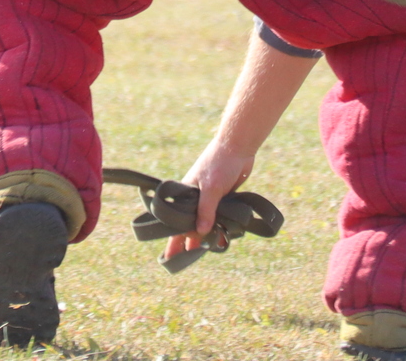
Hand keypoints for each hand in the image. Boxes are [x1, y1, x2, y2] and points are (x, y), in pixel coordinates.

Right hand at [159, 140, 255, 262]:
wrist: (237, 146)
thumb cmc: (219, 163)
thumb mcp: (211, 188)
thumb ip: (206, 210)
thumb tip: (200, 232)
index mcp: (186, 194)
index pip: (176, 221)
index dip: (173, 238)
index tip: (168, 255)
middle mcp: (196, 197)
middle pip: (190, 224)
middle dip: (188, 241)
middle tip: (185, 260)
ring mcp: (210, 197)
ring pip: (206, 221)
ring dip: (207, 234)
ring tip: (207, 251)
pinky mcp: (224, 196)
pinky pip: (220, 216)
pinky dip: (221, 226)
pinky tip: (225, 237)